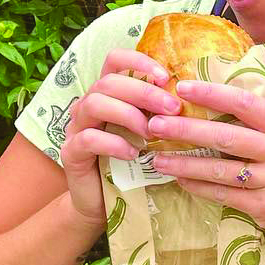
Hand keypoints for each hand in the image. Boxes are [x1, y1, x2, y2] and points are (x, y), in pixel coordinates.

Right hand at [59, 48, 180, 225]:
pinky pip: (88, 139)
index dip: (138, 61)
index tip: (165, 77)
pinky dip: (113, 143)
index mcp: (107, 95)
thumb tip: (194, 100)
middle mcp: (87, 105)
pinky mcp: (70, 152)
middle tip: (172, 109)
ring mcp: (76, 128)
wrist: (101, 203)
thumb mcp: (147, 135)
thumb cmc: (130, 166)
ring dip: (128, 115)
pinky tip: (133, 154)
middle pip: (108, 82)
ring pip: (94, 104)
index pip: (114, 60)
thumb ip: (159, 115)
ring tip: (151, 134)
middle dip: (144, 92)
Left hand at [145, 79, 264, 255]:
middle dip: (186, 128)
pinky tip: (181, 180)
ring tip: (158, 158)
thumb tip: (224, 106)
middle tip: (154, 123)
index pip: (246, 102)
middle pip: (226, 135)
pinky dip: (199, 187)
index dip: (211, 92)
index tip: (181, 86)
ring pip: (220, 169)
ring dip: (185, 162)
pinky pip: (224, 195)